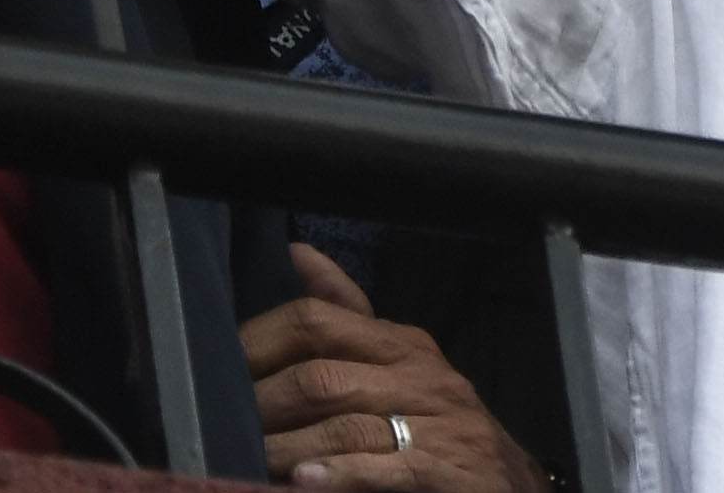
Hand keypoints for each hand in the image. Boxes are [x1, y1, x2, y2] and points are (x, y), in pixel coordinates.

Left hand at [242, 242, 545, 491]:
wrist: (511, 482)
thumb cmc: (438, 424)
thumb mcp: (397, 364)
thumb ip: (347, 315)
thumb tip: (298, 254)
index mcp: (402, 343)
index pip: (319, 322)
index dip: (258, 345)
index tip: (212, 373)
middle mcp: (423, 374)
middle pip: (323, 377)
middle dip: (261, 409)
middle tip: (217, 432)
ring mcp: (442, 423)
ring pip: (347, 425)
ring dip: (287, 449)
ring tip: (244, 465)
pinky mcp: (452, 468)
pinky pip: (389, 466)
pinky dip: (343, 473)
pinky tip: (305, 482)